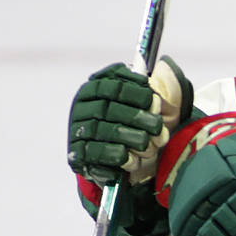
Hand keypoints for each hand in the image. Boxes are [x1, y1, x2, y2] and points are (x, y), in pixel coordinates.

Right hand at [67, 57, 192, 183]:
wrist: (118, 158)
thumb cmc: (133, 124)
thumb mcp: (142, 103)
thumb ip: (147, 88)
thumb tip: (158, 77)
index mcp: (94, 90)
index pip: (111, 85)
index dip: (133, 92)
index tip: (153, 100)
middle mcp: (81, 108)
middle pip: (108, 109)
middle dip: (136, 117)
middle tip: (157, 126)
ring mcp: (77, 130)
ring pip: (104, 130)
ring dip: (130, 137)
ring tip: (148, 143)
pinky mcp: (77, 153)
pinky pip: (96, 152)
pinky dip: (116, 155)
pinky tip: (131, 158)